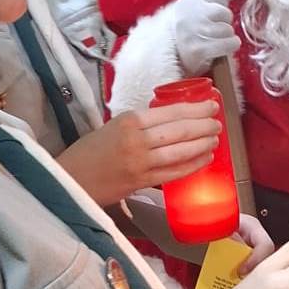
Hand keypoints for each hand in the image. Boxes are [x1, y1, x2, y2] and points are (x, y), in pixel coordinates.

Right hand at [58, 103, 219, 204]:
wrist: (71, 178)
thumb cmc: (90, 151)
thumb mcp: (113, 126)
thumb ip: (140, 124)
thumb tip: (171, 120)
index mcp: (129, 120)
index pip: (171, 112)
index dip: (195, 109)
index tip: (211, 106)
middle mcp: (137, 139)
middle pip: (180, 130)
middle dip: (203, 126)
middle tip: (217, 123)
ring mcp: (140, 162)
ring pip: (180, 151)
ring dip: (202, 145)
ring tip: (214, 139)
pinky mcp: (141, 182)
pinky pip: (174, 173)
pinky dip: (192, 165)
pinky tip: (204, 159)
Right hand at [171, 0, 242, 74]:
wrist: (170, 56)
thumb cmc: (191, 28)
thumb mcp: (202, 6)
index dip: (218, 6)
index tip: (206, 15)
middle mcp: (189, 12)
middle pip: (225, 13)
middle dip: (223, 23)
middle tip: (210, 30)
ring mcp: (193, 31)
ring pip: (227, 30)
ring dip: (226, 37)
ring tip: (213, 40)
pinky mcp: (198, 49)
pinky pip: (228, 44)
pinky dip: (229, 47)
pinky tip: (220, 48)